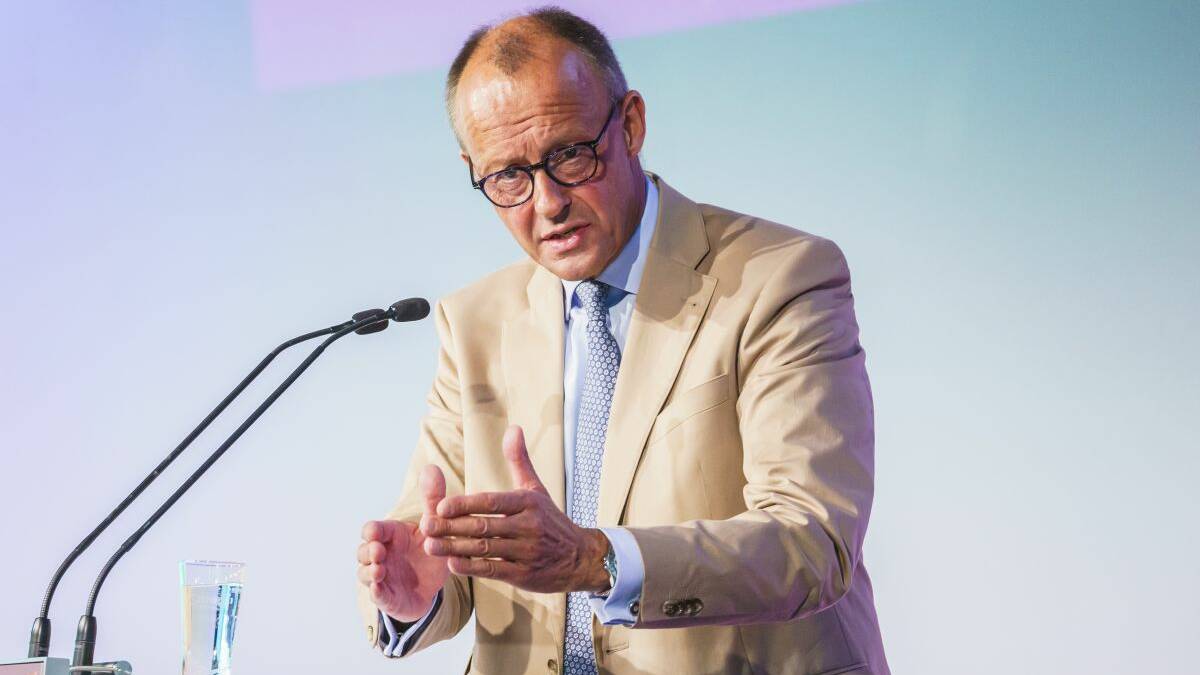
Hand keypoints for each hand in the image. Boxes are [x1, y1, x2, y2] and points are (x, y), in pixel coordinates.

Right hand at [357, 464, 449, 621]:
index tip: (376, 533)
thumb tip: (432, 467)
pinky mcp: (386, 596)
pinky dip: (375, 591)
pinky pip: (375, 595)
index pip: (372, 530)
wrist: (434, 586)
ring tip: (380, 569)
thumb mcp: (435, 526)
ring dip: (369, 571)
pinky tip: (379, 587)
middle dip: (368, 551)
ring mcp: (381, 577)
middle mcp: (381, 555)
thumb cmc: (430, 551)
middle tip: (378, 551)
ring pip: (364, 573)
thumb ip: (433, 499)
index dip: (371, 531)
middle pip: (362, 551)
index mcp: (390, 536)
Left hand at [420, 425, 610, 593]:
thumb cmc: (551, 521)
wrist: (580, 558)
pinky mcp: (524, 574)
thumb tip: (513, 428)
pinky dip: (471, 568)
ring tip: (431, 546)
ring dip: (455, 548)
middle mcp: (528, 526)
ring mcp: (526, 552)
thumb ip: (519, 460)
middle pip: (483, 526)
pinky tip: (452, 564)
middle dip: (451, 527)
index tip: (440, 506)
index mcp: (528, 503)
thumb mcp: (537, 489)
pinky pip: (493, 570)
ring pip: (484, 549)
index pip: (491, 502)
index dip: (464, 505)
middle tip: (426, 526)